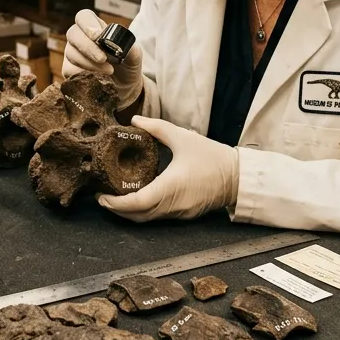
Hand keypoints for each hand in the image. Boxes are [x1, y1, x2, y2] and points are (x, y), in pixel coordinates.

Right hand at [63, 9, 142, 109]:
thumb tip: (125, 46)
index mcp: (94, 27)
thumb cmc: (126, 65)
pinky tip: (97, 78)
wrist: (124, 86)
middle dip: (88, 47)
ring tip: (108, 71)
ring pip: (71, 53)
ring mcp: (72, 53)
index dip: (88, 24)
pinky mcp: (69, 70)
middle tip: (103, 58)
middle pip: (73, 34)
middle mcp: (80, 38)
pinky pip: (69, 70)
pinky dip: (83, 74)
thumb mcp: (134, 56)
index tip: (98, 36)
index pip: (83, 17)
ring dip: (89, 63)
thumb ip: (131, 49)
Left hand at [99, 116, 238, 221]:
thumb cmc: (212, 156)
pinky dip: (143, 212)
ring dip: (129, 213)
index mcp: (170, 187)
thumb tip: (135, 120)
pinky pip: (158, 217)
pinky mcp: (185, 215)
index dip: (115, 203)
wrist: (238, 176)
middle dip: (117, 210)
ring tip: (114, 199)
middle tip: (102, 197)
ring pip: (147, 219)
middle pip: (137, 216)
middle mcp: (173, 205)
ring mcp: (179, 213)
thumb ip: (157, 128)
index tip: (101, 196)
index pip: (136, 203)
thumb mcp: (183, 137)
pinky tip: (136, 200)